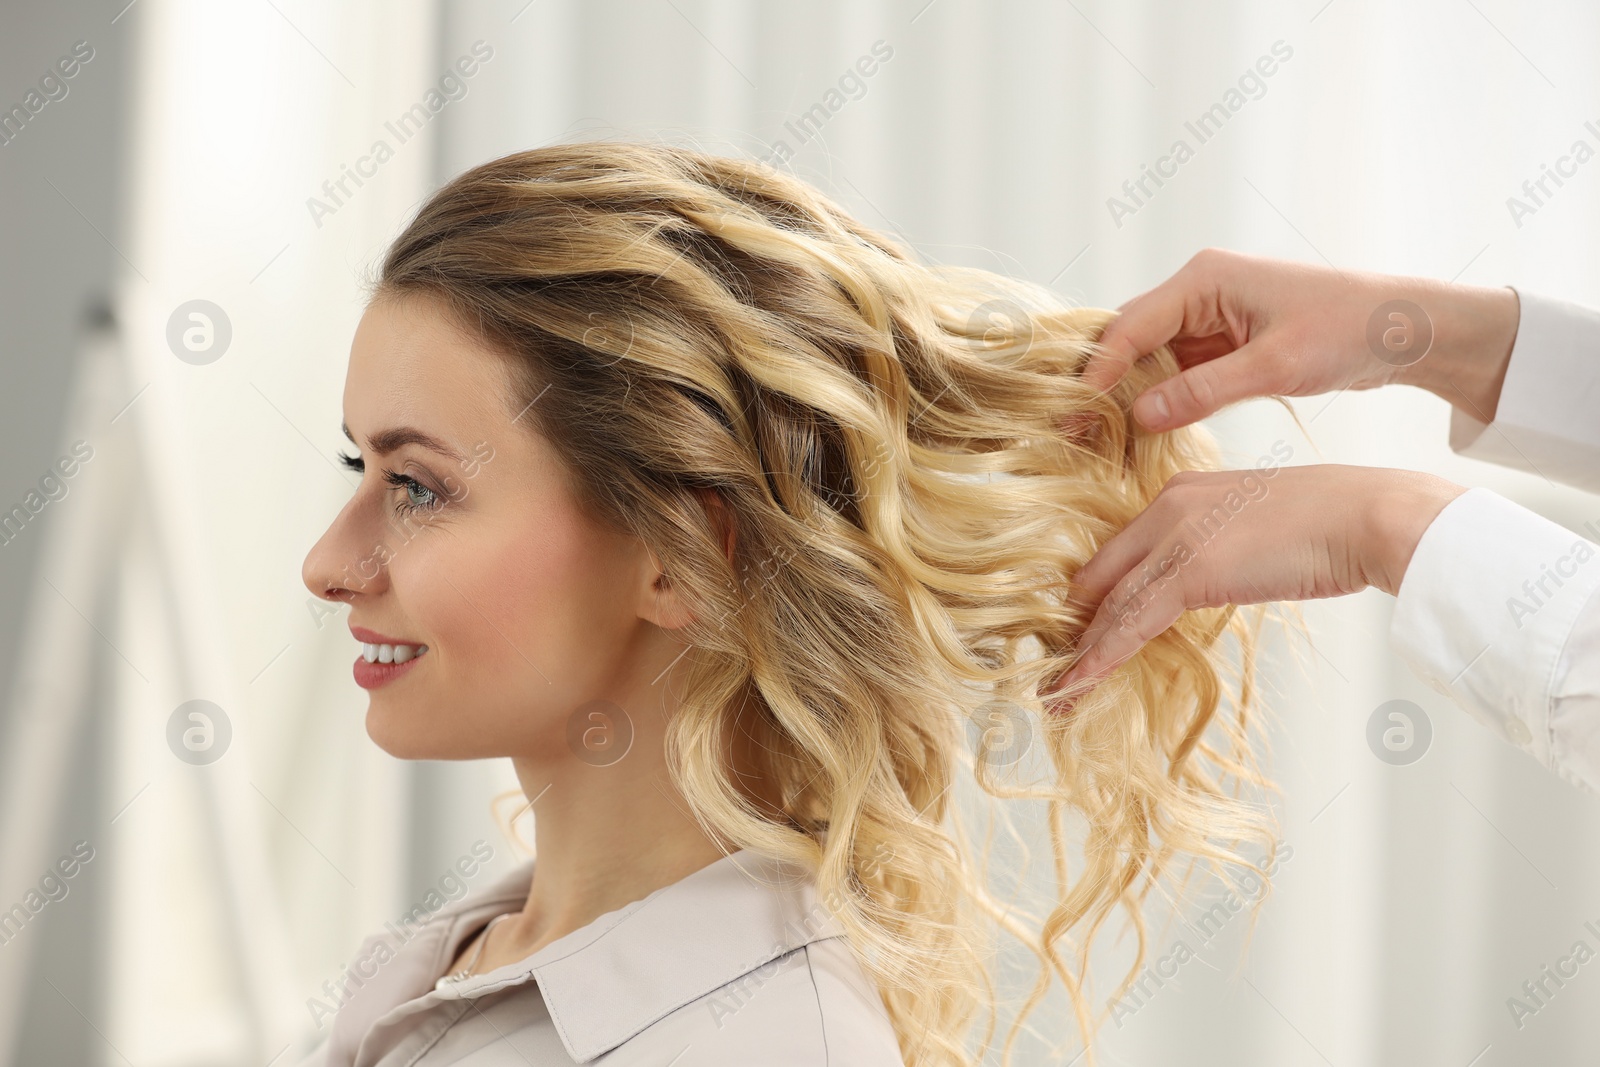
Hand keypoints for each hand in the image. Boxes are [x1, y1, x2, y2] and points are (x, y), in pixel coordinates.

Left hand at [1047, 464, 1466, 700]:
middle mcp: (1166, 508)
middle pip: (1102, 576)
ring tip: (1055, 695)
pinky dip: (1099, 659)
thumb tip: (1217, 577)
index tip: (1077, 632)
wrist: (1369, 516)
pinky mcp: (1189, 569)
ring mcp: (1174, 537)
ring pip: (1109, 605)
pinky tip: (1077, 686)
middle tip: (1053, 667)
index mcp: (1180, 493)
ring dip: (1079, 656)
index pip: (1121, 553)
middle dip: (1075, 626)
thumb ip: (1224, 546)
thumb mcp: (1260, 526)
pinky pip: (1130, 623)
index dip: (1096, 596)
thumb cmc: (1335, 522)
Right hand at [1079, 248, 1520, 430]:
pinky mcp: (1224, 342)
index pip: (1130, 326)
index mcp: (1204, 279)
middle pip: (1129, 338)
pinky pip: (1176, 370)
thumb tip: (1139, 416)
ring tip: (1102, 440)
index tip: (1075, 414)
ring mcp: (1210, 317)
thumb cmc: (1350, 330)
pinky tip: (1145, 433)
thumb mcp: (1275, 366)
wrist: (1406, 328)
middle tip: (1076, 433)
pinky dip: (1160, 399)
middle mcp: (1198, 292)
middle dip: (1103, 384)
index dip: (1098, 371)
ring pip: (1149, 357)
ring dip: (1129, 396)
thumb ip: (1203, 391)